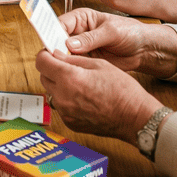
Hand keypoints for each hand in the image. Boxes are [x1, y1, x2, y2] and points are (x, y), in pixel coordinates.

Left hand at [35, 49, 161, 141]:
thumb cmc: (122, 90)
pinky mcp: (70, 123)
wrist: (135, 118)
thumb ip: (73, 60)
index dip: (45, 55)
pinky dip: (66, 100)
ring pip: (51, 92)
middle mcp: (63, 96)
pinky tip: (82, 98)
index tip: (50, 53)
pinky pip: (61, 107)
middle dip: (51, 69)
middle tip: (65, 66)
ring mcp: (65, 112)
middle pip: (43, 77)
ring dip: (58, 85)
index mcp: (69, 78)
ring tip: (77, 83)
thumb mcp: (99, 65)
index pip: (41, 62)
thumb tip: (57, 55)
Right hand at [58, 8, 176, 77]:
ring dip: (62, 60)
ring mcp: (80, 48)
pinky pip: (73, 65)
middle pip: (57, 39)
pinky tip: (70, 73)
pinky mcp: (85, 61)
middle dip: (54, 48)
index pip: (60, 23)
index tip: (49, 42)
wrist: (144, 50)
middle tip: (54, 57)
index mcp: (81, 18)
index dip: (51, 32)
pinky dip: (70, 69)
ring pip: (63, 54)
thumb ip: (91, 38)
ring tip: (62, 67)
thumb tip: (69, 44)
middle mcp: (77, 32)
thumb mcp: (111, 32)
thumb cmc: (130, 32)